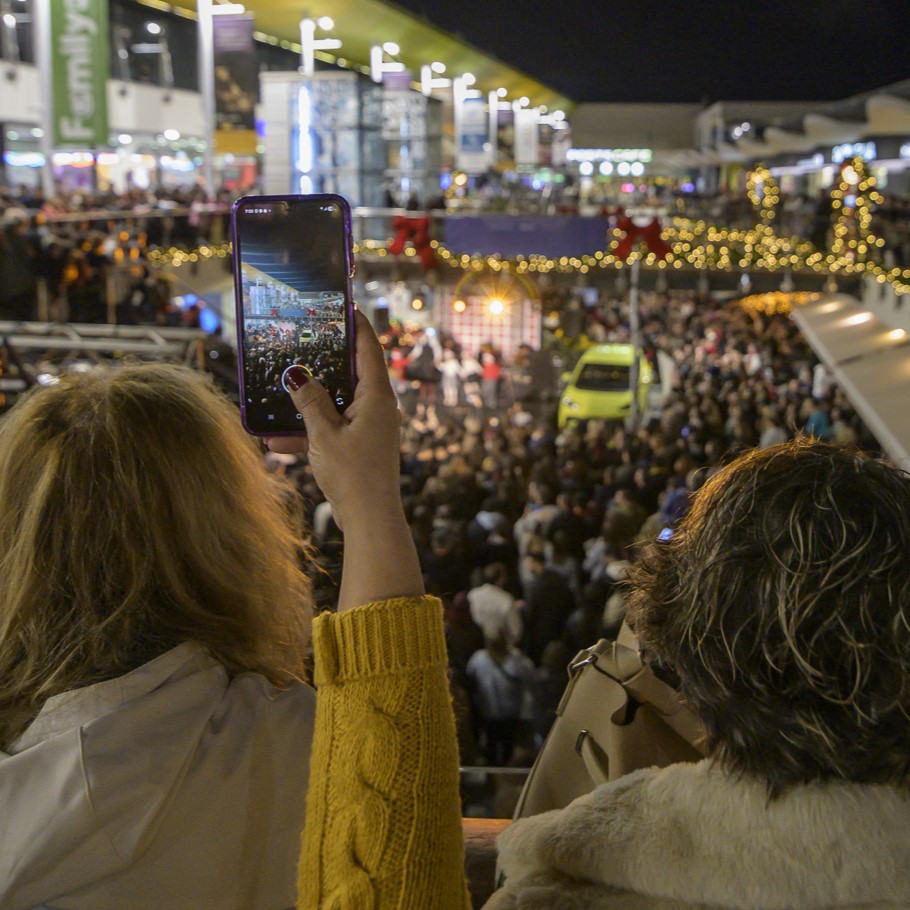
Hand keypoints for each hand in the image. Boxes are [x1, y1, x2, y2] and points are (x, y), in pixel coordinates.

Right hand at [267, 310, 422, 608]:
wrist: (369, 521)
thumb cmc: (353, 475)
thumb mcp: (325, 435)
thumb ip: (310, 402)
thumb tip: (297, 376)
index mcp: (378, 398)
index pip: (368, 350)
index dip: (357, 326)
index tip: (346, 306)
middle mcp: (378, 409)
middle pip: (349, 375)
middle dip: (322, 365)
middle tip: (302, 344)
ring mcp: (371, 429)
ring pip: (335, 406)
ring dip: (306, 408)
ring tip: (276, 399)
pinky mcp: (360, 447)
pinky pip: (332, 430)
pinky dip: (309, 433)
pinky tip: (277, 442)